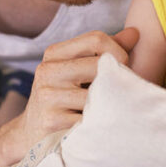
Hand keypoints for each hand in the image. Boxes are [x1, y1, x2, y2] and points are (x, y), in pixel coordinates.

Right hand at [4, 27, 138, 160]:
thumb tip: (135, 32)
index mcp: (54, 53)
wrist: (30, 133)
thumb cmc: (63, 97)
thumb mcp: (77, 70)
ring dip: (108, 103)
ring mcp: (48, 95)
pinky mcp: (52, 120)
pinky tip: (95, 125)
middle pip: (98, 64)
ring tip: (107, 109)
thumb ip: (105, 52)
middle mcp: (47, 70)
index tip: (123, 68)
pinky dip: (98, 122)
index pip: (96, 39)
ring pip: (97, 93)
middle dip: (115, 79)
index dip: (118, 51)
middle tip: (119, 92)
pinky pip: (90, 117)